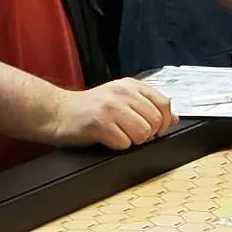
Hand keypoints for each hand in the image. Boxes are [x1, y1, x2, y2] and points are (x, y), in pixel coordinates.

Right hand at [49, 78, 175, 149]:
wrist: (56, 112)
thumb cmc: (90, 109)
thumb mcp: (121, 101)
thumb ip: (148, 106)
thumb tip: (174, 118)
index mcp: (130, 85)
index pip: (164, 104)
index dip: (164, 122)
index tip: (153, 129)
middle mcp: (122, 93)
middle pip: (156, 122)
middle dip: (147, 134)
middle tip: (130, 133)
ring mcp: (110, 107)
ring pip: (143, 134)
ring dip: (132, 141)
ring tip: (117, 134)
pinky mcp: (99, 123)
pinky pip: (124, 143)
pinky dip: (117, 146)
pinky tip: (106, 138)